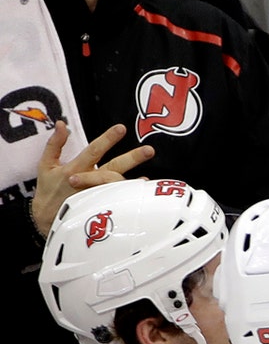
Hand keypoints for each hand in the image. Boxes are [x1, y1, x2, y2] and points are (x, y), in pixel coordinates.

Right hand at [30, 122, 154, 235]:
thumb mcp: (45, 165)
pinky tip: (141, 190)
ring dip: (134, 180)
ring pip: (118, 185)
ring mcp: (97, 195)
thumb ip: (55, 144)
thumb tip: (62, 124)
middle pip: (114, 168)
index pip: (93, 150)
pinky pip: (119, 199)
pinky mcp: (101, 206)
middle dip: (132, 158)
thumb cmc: (48, 189)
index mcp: (75, 169)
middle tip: (149, 150)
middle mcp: (88, 182)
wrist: (47, 219)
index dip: (107, 139)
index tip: (121, 128)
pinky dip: (130, 194)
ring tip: (147, 178)